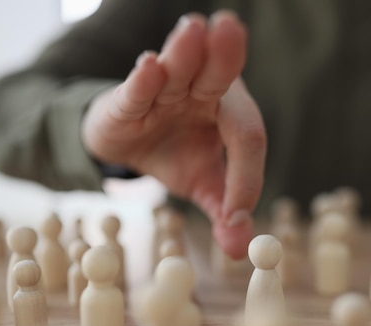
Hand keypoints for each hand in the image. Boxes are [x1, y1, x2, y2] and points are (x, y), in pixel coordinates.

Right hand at [81, 11, 265, 258]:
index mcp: (227, 111)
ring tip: (195, 29)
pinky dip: (143, 82)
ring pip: (178, 72)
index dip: (245, 176)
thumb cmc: (173, 155)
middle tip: (232, 29)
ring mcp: (163, 93)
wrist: (125, 147)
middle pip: (218, 74)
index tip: (235, 214)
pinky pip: (137, 91)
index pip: (246, 135)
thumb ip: (226, 213)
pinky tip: (149, 66)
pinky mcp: (126, 101)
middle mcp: (200, 93)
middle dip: (226, 55)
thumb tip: (243, 251)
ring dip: (184, 54)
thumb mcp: (203, 186)